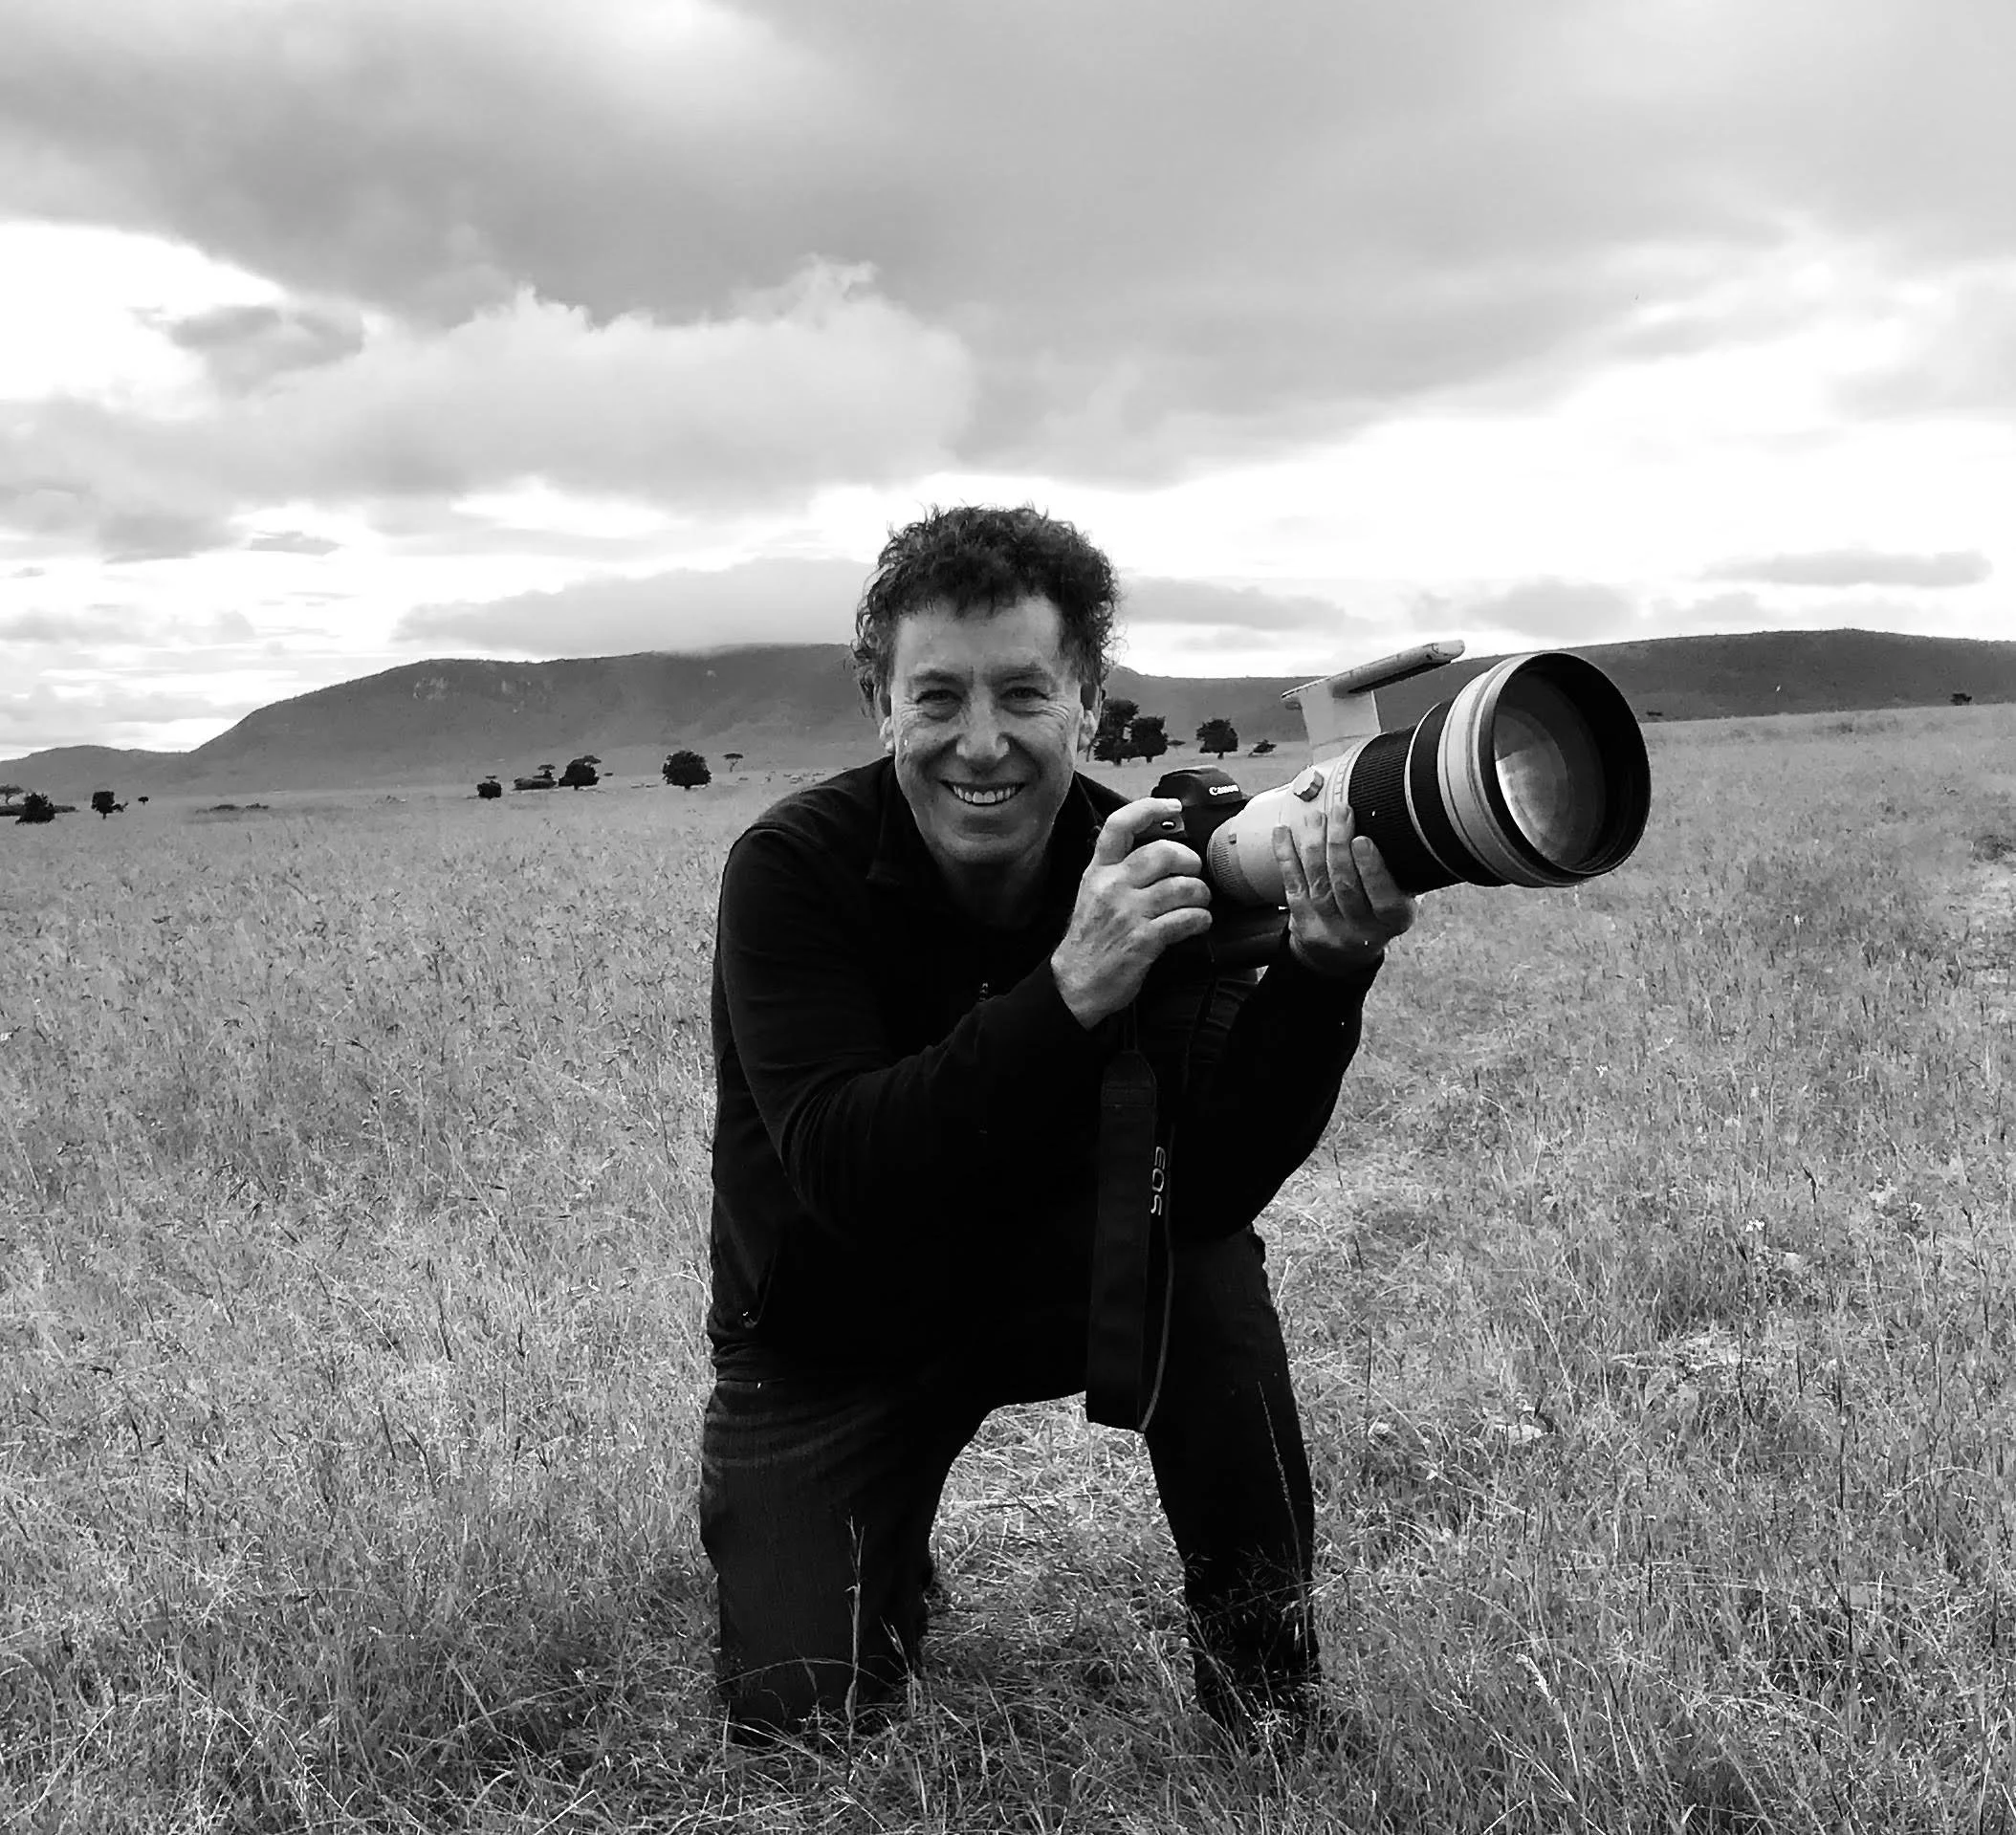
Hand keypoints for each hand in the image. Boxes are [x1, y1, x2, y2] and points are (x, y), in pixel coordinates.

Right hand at [1052, 799, 1212, 1027]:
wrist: (1075, 983)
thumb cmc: (1090, 939)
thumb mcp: (1092, 893)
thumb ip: (1118, 869)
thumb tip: (1159, 849)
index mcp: (1098, 871)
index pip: (1120, 825)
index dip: (1150, 808)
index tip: (1173, 807)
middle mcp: (1111, 886)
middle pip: (1163, 853)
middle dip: (1189, 861)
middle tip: (1194, 872)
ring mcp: (1127, 913)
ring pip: (1181, 887)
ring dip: (1200, 894)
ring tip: (1199, 902)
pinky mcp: (1143, 940)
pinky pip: (1185, 919)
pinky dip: (1200, 919)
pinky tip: (1198, 922)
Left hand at [1271, 802, 1415, 975]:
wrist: (1342, 954)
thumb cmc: (1376, 909)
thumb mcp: (1401, 896)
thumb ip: (1400, 870)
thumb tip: (1394, 821)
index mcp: (1394, 921)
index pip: (1384, 899)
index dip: (1372, 870)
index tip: (1362, 840)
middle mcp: (1362, 931)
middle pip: (1345, 886)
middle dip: (1339, 845)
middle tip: (1340, 813)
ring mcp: (1329, 930)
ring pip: (1318, 884)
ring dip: (1315, 846)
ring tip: (1317, 818)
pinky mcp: (1303, 924)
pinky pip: (1293, 885)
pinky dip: (1286, 856)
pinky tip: (1283, 833)